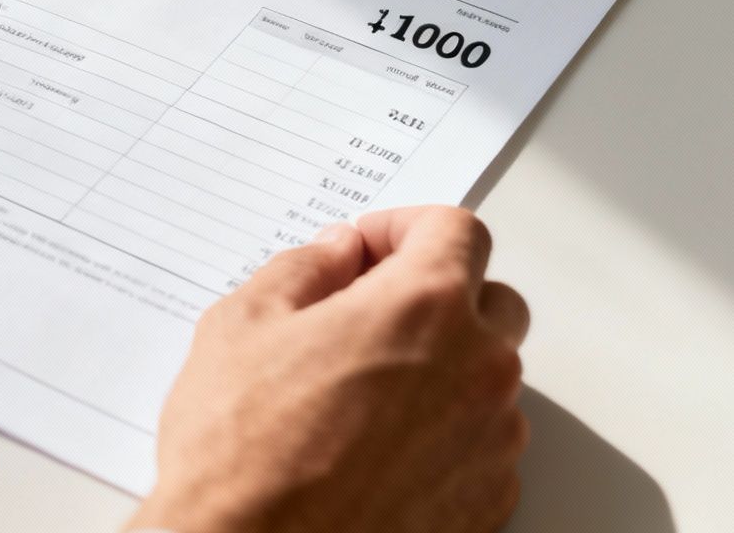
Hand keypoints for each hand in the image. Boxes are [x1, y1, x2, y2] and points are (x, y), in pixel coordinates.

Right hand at [127, 206, 529, 532]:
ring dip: (441, 368)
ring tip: (360, 393)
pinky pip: (481, 446)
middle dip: (436, 295)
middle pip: (491, 301)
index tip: (368, 250)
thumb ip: (304, 269)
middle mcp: (478, 370)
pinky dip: (442, 435)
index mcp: (424, 307)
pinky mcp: (487, 503)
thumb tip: (336, 255)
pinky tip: (374, 449)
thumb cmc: (241, 451)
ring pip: (488, 379)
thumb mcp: (243, 325)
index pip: (455, 230)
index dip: (404, 228)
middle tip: (368, 313)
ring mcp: (491, 444)